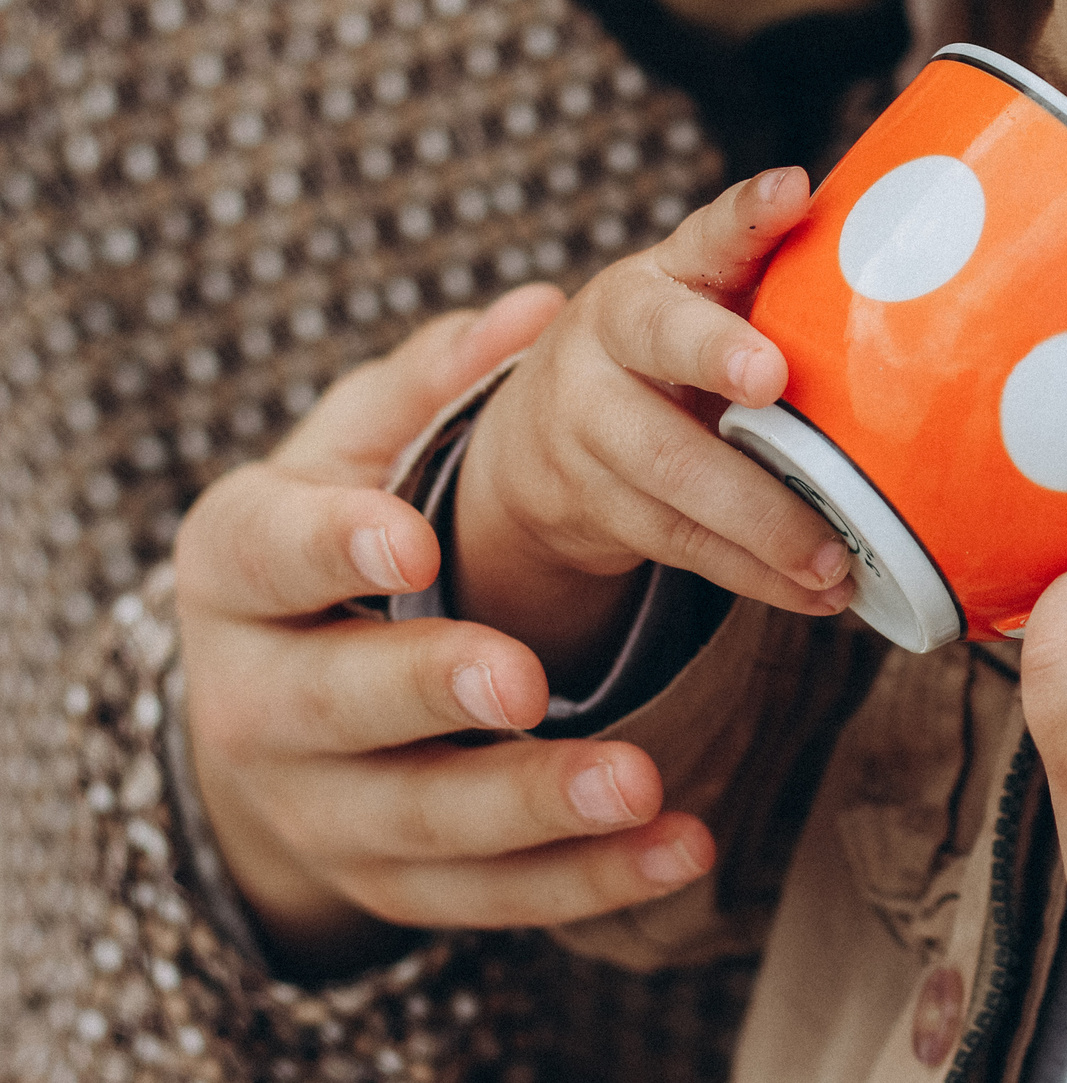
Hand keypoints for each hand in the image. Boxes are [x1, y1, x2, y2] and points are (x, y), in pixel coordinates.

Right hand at [174, 292, 714, 975]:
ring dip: (535, 807)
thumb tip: (528, 313)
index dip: (331, 549)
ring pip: (421, 821)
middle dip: (431, 691)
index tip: (410, 539)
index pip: (268, 555)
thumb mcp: (349, 456)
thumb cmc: (329, 548)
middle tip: (530, 679)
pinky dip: (589, 879)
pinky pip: (492, 897)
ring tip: (641, 784)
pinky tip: (684, 848)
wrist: (271, 712)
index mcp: (238, 571)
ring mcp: (320, 805)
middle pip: (336, 704)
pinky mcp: (393, 884)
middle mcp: (256, 700)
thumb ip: (429, 387)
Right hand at [453, 167, 853, 680]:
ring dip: (759, 518)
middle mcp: (611, 337)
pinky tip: (816, 592)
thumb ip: (780, 283)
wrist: (543, 438)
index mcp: (661, 275)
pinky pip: (679, 543)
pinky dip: (754, 574)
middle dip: (717, 356)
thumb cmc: (674, 354)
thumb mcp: (706, 306)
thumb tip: (929, 265)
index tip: (792, 192)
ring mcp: (590, 425)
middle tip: (776, 380)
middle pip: (661, 343)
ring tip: (834, 557)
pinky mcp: (597, 505)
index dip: (747, 214)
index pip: (706, 231)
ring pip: (671, 468)